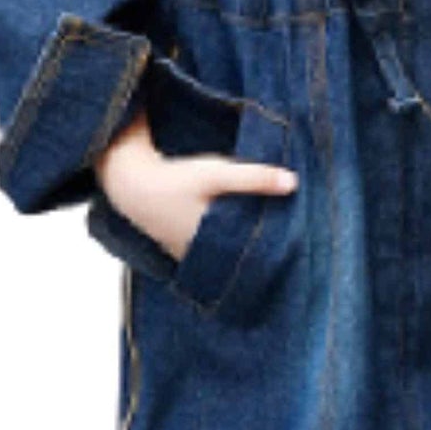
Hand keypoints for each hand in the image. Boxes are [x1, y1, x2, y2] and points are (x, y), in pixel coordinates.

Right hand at [98, 108, 298, 262]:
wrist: (132, 183)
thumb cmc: (175, 179)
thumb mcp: (216, 174)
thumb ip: (253, 178)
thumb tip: (293, 183)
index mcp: (214, 242)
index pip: (255, 252)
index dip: (276, 245)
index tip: (298, 238)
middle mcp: (202, 256)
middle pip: (242, 255)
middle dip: (262, 246)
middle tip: (292, 238)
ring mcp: (190, 255)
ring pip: (226, 253)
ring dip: (243, 245)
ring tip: (270, 234)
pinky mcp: (182, 248)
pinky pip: (211, 250)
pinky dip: (224, 242)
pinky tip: (237, 231)